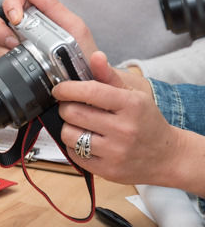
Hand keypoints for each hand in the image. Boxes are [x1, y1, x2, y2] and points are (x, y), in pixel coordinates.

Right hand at [0, 0, 151, 92]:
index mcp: (36, 12)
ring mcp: (12, 43)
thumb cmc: (82, 54)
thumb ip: (52, 5)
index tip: (16, 19)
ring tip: (14, 54)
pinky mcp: (7, 59)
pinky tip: (9, 61)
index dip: (10, 3)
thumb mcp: (74, 26)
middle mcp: (21, 26)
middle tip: (12, 41)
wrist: (83, 82)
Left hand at [53, 51, 184, 184]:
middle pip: (72, 113)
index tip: (60, 89)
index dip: (67, 88)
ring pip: (68, 135)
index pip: (90, 91)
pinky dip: (74, 146)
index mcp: (131, 106)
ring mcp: (114, 152)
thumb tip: (95, 56)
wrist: (167, 157)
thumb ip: (110, 76)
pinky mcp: (106, 170)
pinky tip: (86, 142)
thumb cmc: (147, 123)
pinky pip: (73, 154)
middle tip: (70, 107)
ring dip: (68, 128)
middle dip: (66, 107)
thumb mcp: (134, 96)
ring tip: (80, 126)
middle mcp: (123, 129)